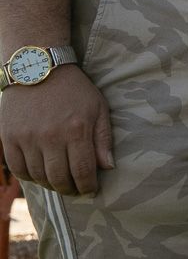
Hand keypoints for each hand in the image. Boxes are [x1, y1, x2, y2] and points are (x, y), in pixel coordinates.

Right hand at [0, 67, 113, 194]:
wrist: (38, 68)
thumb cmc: (74, 89)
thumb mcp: (98, 107)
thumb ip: (103, 138)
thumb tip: (108, 167)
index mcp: (76, 130)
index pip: (83, 171)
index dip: (88, 186)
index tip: (91, 190)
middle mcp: (51, 137)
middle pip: (59, 178)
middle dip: (70, 189)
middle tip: (75, 190)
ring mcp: (27, 139)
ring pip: (38, 177)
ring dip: (50, 185)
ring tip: (59, 182)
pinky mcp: (9, 138)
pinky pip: (18, 169)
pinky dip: (29, 177)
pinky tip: (39, 175)